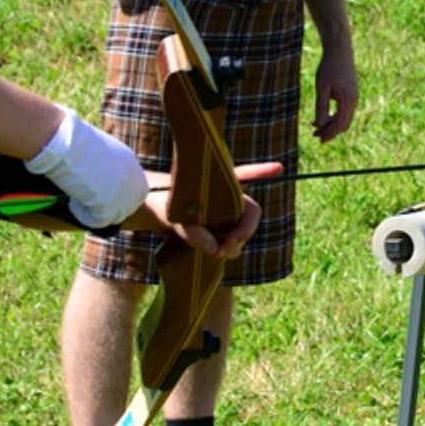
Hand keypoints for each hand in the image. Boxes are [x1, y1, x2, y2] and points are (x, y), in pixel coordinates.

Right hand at [23, 108, 148, 229]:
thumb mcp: (96, 149)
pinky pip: (98, 221)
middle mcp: (132, 178)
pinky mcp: (110, 205)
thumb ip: (102, 164)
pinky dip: (84, 215)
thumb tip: (92, 175)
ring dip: (95, 211)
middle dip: (110, 207)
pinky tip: (72, 202)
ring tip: (76, 198)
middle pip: (129, 205)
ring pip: (115, 215)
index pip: (136, 188)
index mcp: (130, 162)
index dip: (119, 196)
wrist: (65, 141)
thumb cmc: (72, 139)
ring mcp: (123, 193)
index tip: (100, 195)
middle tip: (87, 201)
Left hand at [139, 167, 264, 255]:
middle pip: (247, 214)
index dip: (260, 171)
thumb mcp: (171, 215)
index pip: (242, 175)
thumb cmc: (158, 201)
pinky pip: (228, 240)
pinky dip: (230, 248)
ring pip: (239, 230)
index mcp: (216, 184)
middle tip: (227, 248)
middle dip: (243, 232)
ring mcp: (219, 213)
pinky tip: (230, 251)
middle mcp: (222, 197)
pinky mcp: (212, 228)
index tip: (278, 171)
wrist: (146, 207)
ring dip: (236, 244)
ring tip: (221, 254)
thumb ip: (192, 231)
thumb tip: (215, 249)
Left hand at [314, 48, 357, 142]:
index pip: (340, 123)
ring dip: (332, 124)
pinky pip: (345, 110)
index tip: (320, 140)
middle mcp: (354, 100)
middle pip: (344, 123)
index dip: (330, 133)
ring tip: (316, 126)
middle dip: (331, 131)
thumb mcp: (322, 88)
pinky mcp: (352, 93)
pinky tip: (323, 115)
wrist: (339, 50)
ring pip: (345, 118)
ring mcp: (354, 96)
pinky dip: (335, 116)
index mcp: (347, 99)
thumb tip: (320, 125)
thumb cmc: (328, 67)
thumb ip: (321, 107)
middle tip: (315, 135)